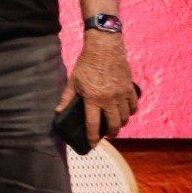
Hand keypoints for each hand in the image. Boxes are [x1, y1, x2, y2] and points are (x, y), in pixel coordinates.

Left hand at [59, 33, 137, 147]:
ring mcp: (122, 94)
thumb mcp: (73, 81)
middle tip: (107, 136)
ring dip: (120, 124)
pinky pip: (134, 105)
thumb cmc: (86, 64)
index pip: (93, 124)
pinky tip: (125, 112)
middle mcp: (109, 99)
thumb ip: (66, 98)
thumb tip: (58, 111)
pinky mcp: (130, 88)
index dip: (92, 137)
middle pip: (113, 124)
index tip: (92, 144)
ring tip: (115, 125)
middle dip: (110, 133)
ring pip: (125, 117)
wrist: (105, 48)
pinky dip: (130, 112)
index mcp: (93, 99)